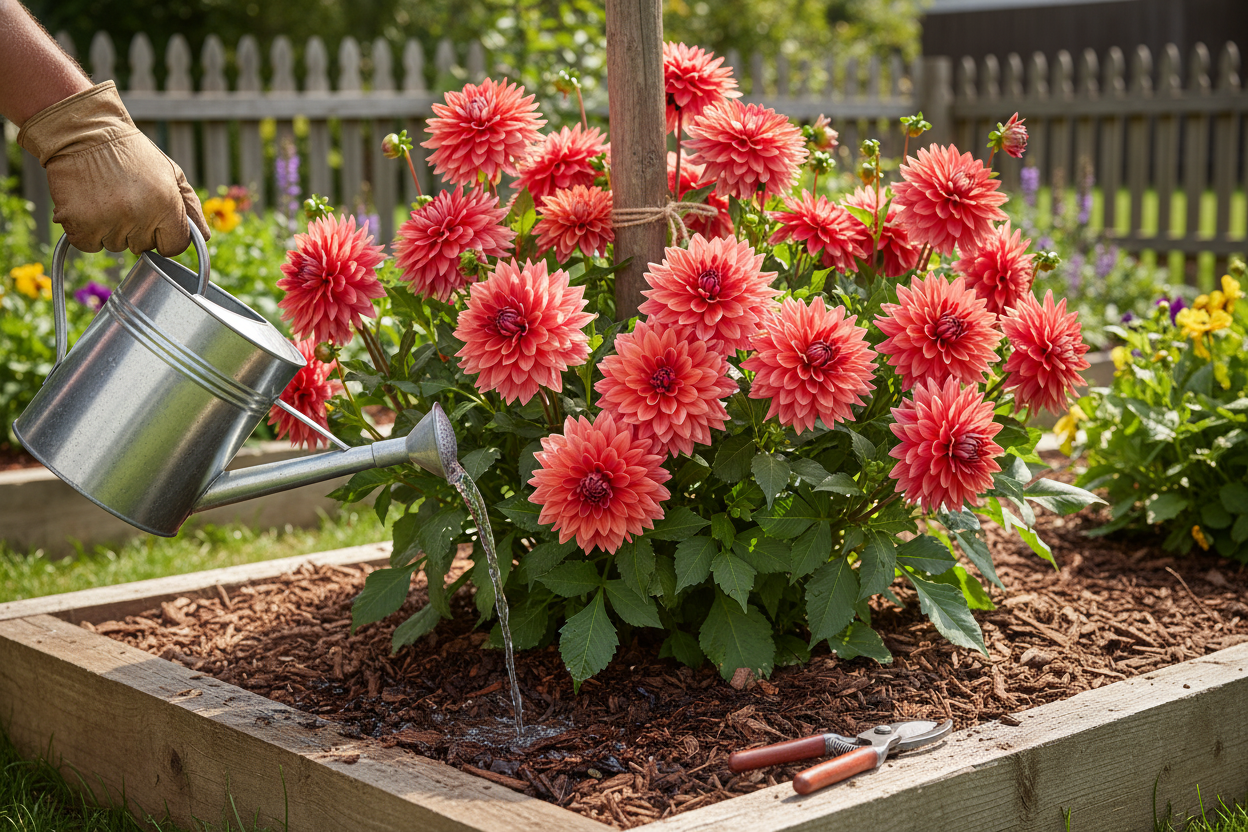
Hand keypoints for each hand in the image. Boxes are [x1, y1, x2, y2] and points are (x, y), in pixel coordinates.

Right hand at [16, 81, 210, 255]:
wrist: (83, 132)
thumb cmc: (132, 154)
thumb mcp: (171, 173)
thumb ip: (190, 207)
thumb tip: (204, 237)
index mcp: (165, 204)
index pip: (174, 247)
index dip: (165, 237)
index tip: (155, 223)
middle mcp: (137, 216)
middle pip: (142, 247)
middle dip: (136, 230)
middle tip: (125, 199)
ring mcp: (106, 220)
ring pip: (115, 246)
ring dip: (110, 229)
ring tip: (105, 197)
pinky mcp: (77, 223)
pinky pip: (89, 244)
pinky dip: (86, 231)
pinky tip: (88, 205)